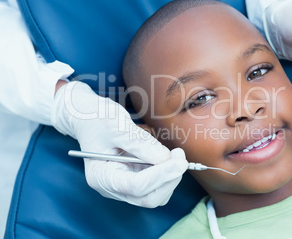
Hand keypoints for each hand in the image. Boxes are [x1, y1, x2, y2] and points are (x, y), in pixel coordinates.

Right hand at [51, 81, 187, 206]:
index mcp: (101, 176)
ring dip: (171, 177)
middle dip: (169, 178)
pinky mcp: (134, 179)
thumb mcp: (116, 125)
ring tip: (173, 154)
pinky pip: (157, 186)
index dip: (161, 175)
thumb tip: (165, 158)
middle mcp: (112, 187)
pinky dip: (167, 174)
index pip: (136, 186)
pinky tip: (167, 157)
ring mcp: (124, 185)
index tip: (180, 161)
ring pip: (156, 195)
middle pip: (148, 197)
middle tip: (180, 156)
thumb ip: (140, 143)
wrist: (88, 117)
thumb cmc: (96, 118)